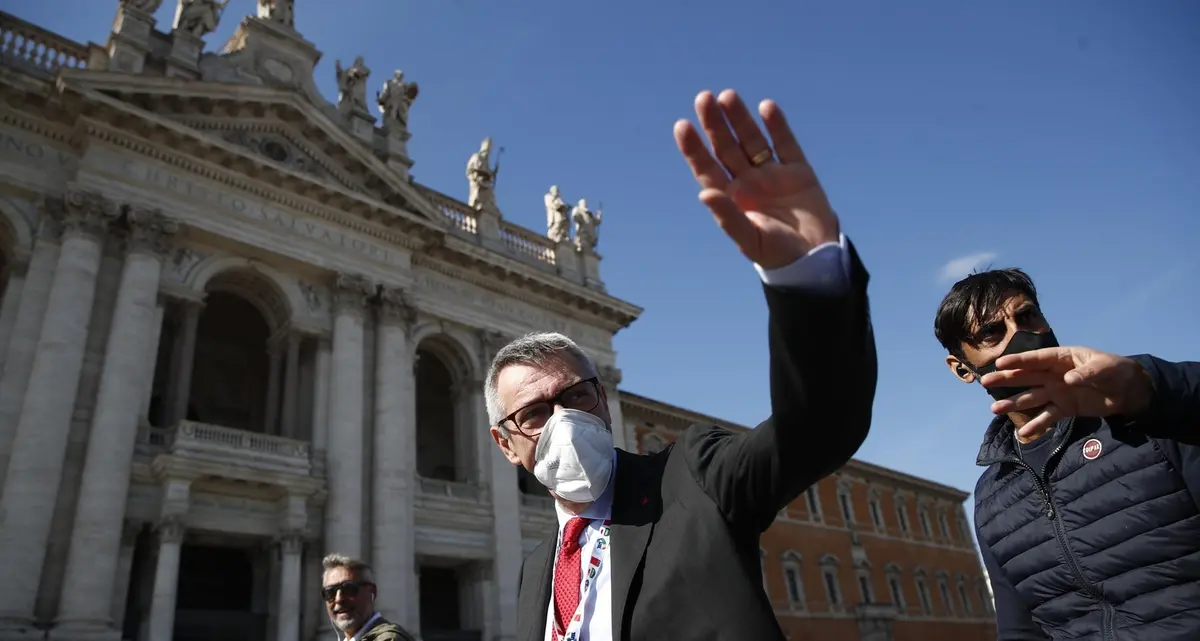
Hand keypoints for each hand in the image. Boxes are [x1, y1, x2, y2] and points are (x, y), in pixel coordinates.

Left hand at [674, 90, 839, 269]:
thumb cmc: (777, 254)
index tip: (682, 125)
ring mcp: (772, 174)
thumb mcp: (749, 238)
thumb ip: (728, 217)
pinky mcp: (798, 170)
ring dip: (740, 119)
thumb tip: (703, 194)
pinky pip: (785, 143)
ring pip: (752, 140)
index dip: (694, 148)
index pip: (707, 168)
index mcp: (731, 198)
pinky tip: (766, 107)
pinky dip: (777, 126)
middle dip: (714, 124)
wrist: (816, 258)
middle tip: (703, 98)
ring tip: (728, 96)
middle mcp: (747, 182)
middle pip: (726, 147)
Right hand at [981, 346, 1153, 437]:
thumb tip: (1068, 380)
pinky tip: (1024, 433)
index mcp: (1062, 359)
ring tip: (994, 410)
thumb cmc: (1117, 371)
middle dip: (1006, 380)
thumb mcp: (1105, 368)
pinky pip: (1047, 417)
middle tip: (985, 382)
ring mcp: (1057, 392)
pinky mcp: (1065, 408)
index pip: (1036, 359)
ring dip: (1014, 403)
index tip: (1000, 363)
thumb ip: (1087, 373)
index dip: (1019, 361)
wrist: (1130, 391)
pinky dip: (1036, 425)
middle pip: (1026, 377)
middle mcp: (1054, 375)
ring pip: (1031, 397)